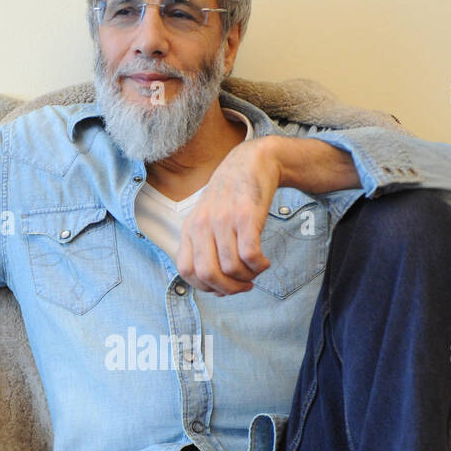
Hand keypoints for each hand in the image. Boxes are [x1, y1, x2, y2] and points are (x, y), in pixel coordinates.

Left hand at [177, 138, 280, 294]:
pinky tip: (264, 262)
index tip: (223, 287)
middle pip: (208, 274)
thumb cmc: (231, 196)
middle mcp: (202, 225)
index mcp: (190, 229)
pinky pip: (250, 255)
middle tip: (244, 285)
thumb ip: (207, 250)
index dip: (205, 287)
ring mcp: (223, 220)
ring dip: (248, 277)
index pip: (186, 271)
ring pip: (231, 268)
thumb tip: (218, 289)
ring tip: (256, 270)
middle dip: (228, 288)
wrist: (251, 162)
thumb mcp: (208, 219)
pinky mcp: (246, 216)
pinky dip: (260, 266)